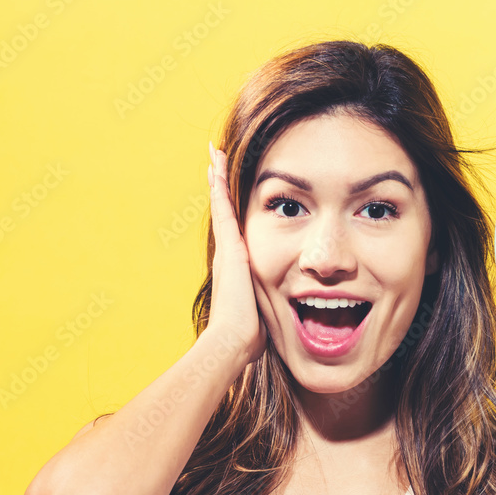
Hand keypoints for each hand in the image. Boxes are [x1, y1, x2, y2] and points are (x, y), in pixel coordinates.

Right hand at [205, 142, 267, 364]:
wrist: (234, 340)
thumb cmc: (249, 335)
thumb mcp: (264, 313)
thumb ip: (270, 307)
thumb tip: (282, 319)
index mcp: (238, 268)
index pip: (235, 232)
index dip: (232, 212)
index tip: (228, 193)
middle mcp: (228, 254)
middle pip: (225, 211)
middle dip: (221, 187)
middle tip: (215, 162)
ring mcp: (227, 249)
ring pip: (222, 204)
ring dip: (218, 179)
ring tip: (214, 154)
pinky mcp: (230, 247)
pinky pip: (223, 208)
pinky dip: (219, 187)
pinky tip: (215, 165)